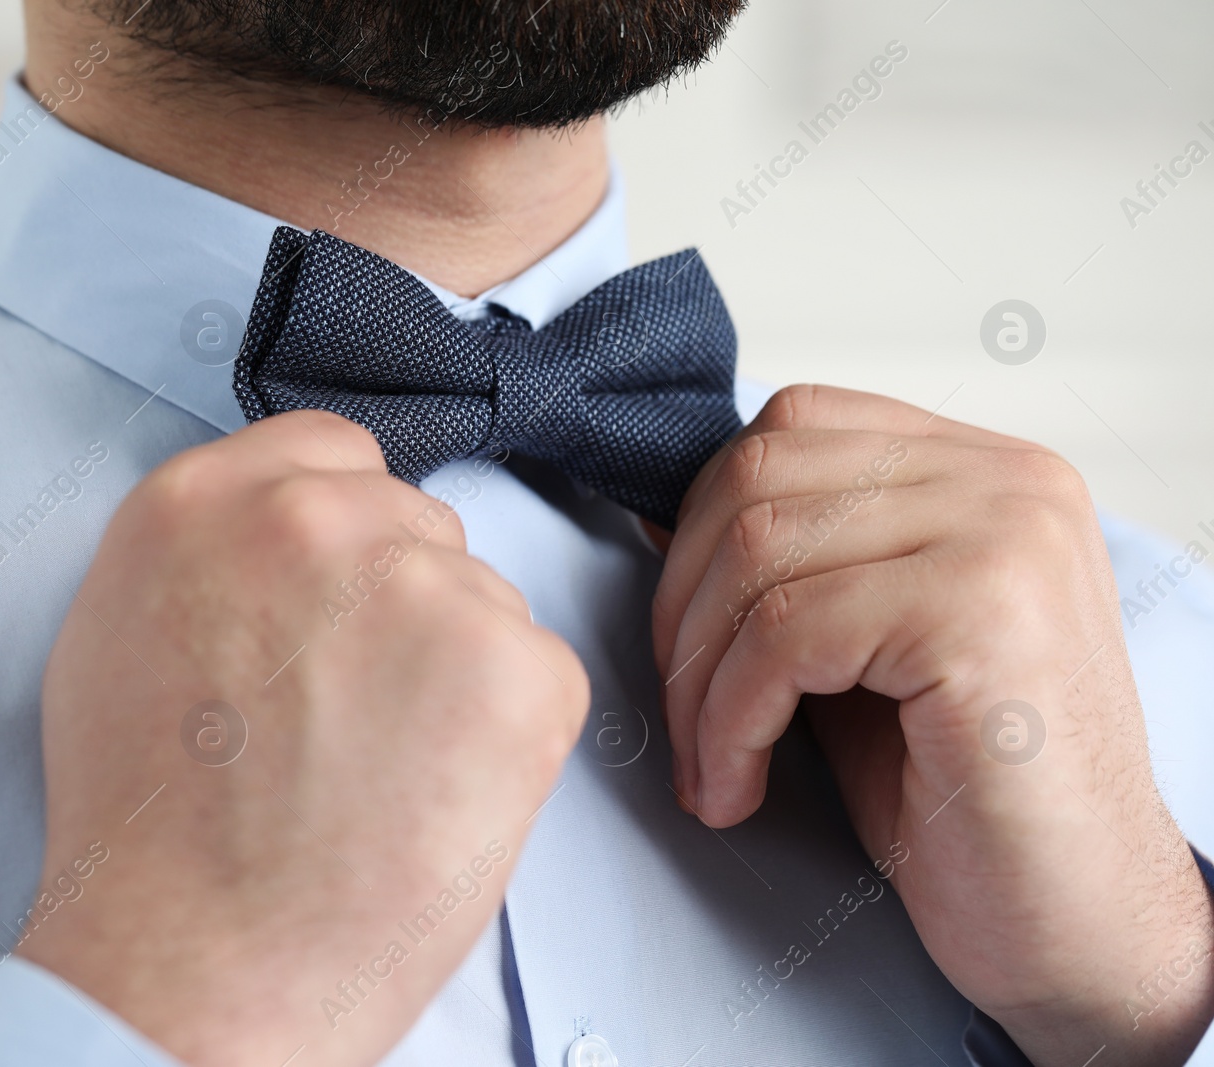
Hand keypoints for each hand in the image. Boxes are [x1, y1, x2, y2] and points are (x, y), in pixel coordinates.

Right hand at [22, 411, 588, 1066]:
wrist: (198, 965)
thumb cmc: (155, 838)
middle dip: (400, 602)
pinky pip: (540, 668)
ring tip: (384, 767)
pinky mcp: (510, 664)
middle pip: (413, 522)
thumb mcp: (120, 639)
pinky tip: (435, 790)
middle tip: (354, 709)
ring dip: (455, 667)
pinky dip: (511, 730)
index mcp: (203, 502)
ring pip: (479, 597)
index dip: (346, 532)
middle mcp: (311, 518)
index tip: (343, 594)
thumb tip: (275, 542)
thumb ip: (210, 555)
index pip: (331, 451)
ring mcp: (418, 584)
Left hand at [652, 385, 1213, 1065]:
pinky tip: (736, 789)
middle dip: (681, 605)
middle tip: (680, 715)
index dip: (701, 525)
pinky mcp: (981, 614)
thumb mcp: (857, 650)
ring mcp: (1004, 537)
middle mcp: (1009, 482)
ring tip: (710, 768)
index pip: (793, 424)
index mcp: (985, 472)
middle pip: (758, 476)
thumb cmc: (963, 797)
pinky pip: (784, 634)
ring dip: (696, 678)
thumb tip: (658, 517)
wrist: (1078, 928)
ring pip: (758, 552)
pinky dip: (728, 719)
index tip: (683, 634)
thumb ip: (790, 567)